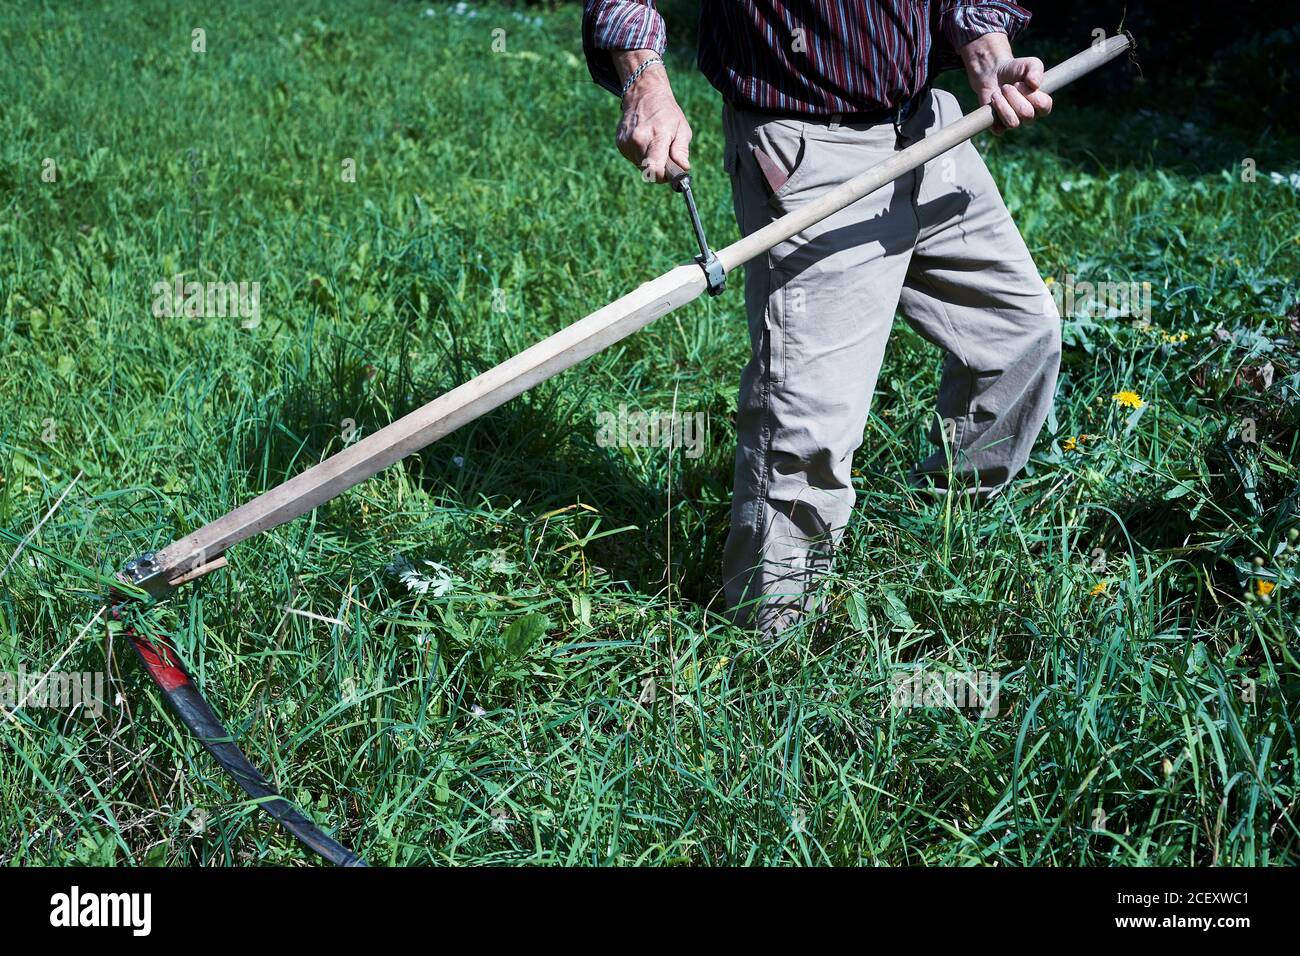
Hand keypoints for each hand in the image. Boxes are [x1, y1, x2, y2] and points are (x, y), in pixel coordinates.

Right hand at [613, 50, 691, 182]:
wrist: (644, 93)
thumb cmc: (667, 112)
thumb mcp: (682, 128)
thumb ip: (682, 151)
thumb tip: (683, 168)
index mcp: (656, 136)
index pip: (654, 170)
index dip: (663, 176)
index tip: (670, 171)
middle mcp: (637, 140)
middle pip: (648, 171)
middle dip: (658, 168)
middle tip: (665, 155)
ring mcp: (626, 142)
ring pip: (640, 166)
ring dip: (649, 161)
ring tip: (654, 144)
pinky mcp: (620, 143)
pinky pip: (633, 159)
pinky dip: (640, 155)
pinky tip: (644, 141)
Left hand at [959, 34, 1052, 134]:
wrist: (992, 74)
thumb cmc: (1015, 69)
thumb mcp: (1029, 64)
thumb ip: (1036, 70)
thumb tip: (1035, 85)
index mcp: (1041, 103)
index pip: (1045, 107)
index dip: (1033, 95)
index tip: (1022, 83)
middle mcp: (1029, 116)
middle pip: (1026, 114)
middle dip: (1014, 96)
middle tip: (1007, 87)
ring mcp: (1014, 122)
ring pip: (1013, 123)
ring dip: (1003, 105)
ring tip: (998, 92)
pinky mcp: (998, 127)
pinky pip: (999, 129)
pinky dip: (995, 112)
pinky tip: (993, 100)